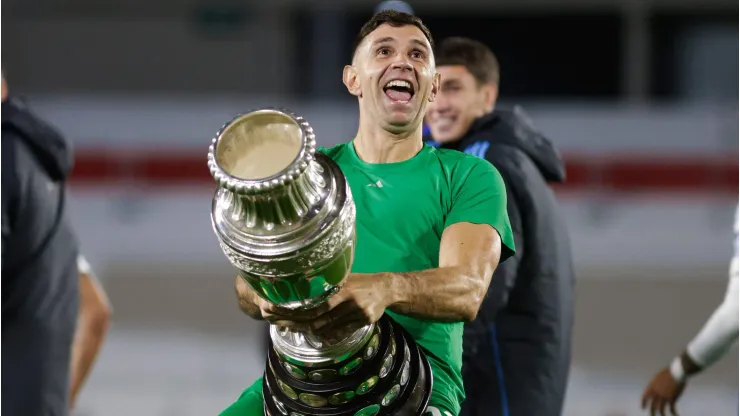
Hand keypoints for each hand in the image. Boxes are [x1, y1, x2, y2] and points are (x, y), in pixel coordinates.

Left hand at [263, 273, 393, 337]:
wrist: (385, 288)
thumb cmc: (360, 282)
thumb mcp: (344, 278)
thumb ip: (326, 284)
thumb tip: (302, 286)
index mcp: (341, 289)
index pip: (315, 304)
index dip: (297, 311)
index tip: (281, 312)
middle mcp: (349, 302)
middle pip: (319, 318)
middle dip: (297, 323)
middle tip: (280, 323)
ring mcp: (357, 313)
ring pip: (328, 327)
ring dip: (309, 330)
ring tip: (293, 328)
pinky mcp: (363, 322)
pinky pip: (341, 332)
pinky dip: (327, 335)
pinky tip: (316, 335)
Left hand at [641, 368, 685, 415]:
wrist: (677, 372)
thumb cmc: (670, 372)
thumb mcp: (659, 377)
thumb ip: (657, 384)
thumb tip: (657, 387)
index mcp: (651, 386)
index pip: (644, 397)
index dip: (643, 403)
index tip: (643, 408)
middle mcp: (656, 393)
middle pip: (652, 405)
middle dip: (652, 412)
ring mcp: (664, 396)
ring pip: (661, 409)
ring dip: (662, 414)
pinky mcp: (672, 398)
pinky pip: (671, 408)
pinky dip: (673, 413)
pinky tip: (675, 415)